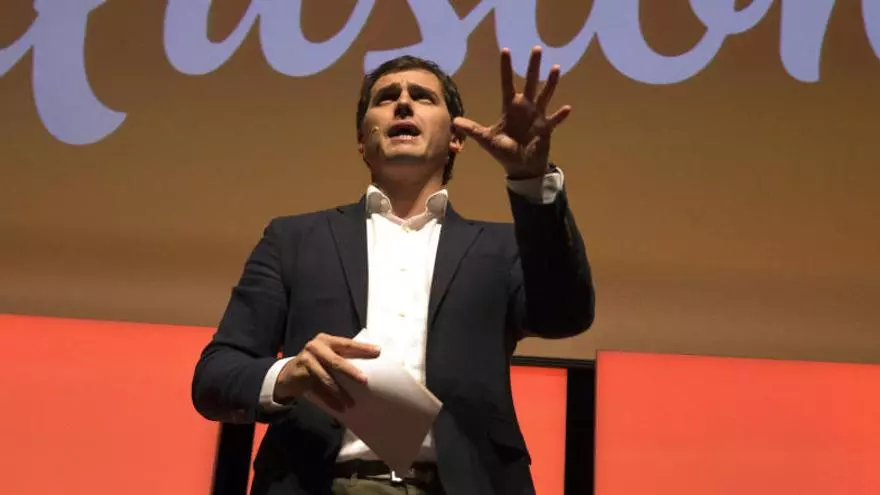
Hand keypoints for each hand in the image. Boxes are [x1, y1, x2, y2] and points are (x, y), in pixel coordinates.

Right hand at [274, 333, 380, 411]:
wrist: (289, 373)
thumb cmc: (316, 362)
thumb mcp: (327, 354)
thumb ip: (341, 356)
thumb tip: (369, 364)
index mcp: (326, 340)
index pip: (347, 344)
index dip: (362, 348)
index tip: (377, 352)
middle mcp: (315, 348)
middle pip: (336, 361)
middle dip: (351, 372)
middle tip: (364, 381)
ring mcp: (306, 361)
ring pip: (327, 379)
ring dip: (340, 393)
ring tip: (351, 403)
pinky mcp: (301, 376)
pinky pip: (318, 391)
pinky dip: (330, 401)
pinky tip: (339, 408)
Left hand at [453, 45, 570, 179]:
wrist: (521, 167)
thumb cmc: (505, 152)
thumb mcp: (487, 140)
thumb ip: (473, 130)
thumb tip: (454, 121)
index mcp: (510, 108)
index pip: (507, 83)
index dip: (506, 68)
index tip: (506, 50)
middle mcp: (525, 108)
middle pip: (529, 83)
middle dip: (533, 67)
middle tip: (536, 48)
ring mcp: (537, 116)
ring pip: (545, 95)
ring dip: (550, 83)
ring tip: (556, 68)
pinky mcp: (546, 128)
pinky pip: (554, 120)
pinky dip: (560, 115)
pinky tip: (568, 107)